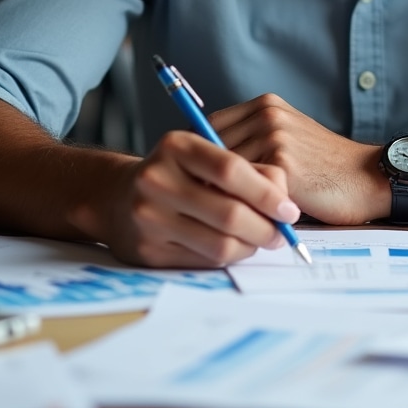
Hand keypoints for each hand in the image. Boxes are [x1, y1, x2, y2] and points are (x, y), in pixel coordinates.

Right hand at [100, 129, 301, 268]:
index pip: (231, 169)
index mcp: (176, 146)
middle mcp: (157, 179)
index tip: (289, 209)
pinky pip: (203, 261)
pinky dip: (228, 257)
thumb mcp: (204, 155)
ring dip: (250, 246)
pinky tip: (234, 247)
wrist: (118, 197)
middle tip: (282, 233)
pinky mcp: (147, 250)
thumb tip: (285, 200)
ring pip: (219, 243)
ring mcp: (149, 217)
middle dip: (265, 228)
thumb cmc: (177, 173)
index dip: (266, 193)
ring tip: (260, 239)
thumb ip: (246, 169)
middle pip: (228, 213)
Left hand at [209, 94, 387, 224]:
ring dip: (219, 194)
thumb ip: (253, 140)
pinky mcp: (283, 163)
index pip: (209, 125)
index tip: (197, 179)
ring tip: (222, 216)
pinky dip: (240, 205)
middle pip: (210, 146)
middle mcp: (267, 115)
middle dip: (204, 176)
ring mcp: (275, 136)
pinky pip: (244, 188)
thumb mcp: (288, 138)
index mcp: (266, 105)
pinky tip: (244, 220)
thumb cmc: (325, 167)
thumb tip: (203, 165)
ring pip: (224, 170)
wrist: (367, 178)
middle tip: (203, 202)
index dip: (200, 155)